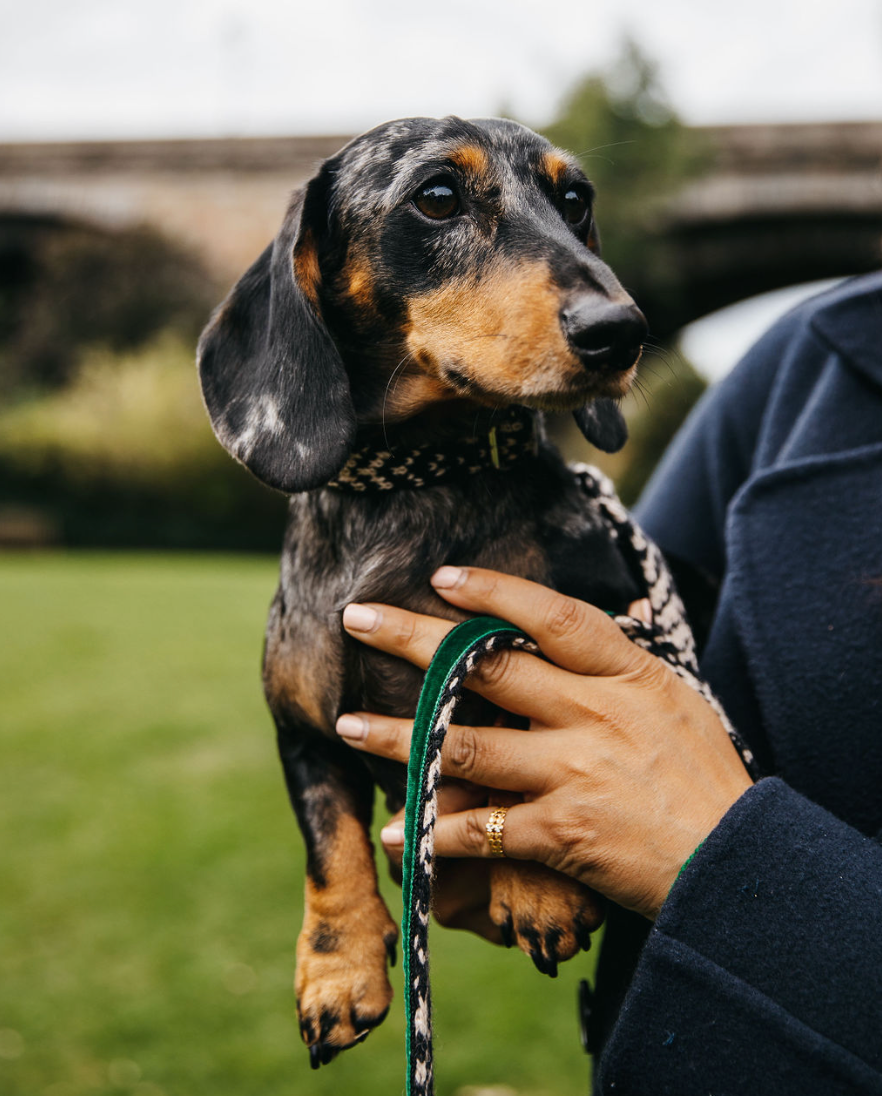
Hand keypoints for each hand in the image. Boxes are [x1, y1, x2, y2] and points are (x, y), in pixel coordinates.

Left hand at [338, 567, 751, 920]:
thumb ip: (622, 663)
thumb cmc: (705, 776)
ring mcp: (574, 772)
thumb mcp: (676, 699)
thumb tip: (599, 613)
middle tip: (357, 621)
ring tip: (346, 724)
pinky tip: (395, 832)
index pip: (551, 615)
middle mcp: (595, 714)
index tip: (442, 576)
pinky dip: (432, 833)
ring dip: (398, 736)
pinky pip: (480, 829)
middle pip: (487, 667)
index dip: (494, 591)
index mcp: (626, 674)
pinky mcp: (561, 833)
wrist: (736, 863)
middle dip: (413, 641)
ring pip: (466, 744)